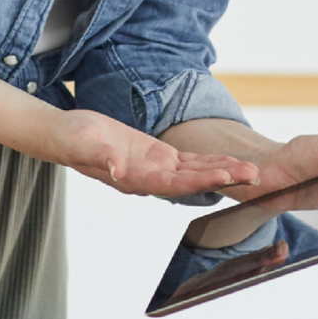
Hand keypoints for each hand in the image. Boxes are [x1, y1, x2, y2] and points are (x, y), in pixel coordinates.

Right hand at [45, 109, 259, 197]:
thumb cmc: (70, 140)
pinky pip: (188, 160)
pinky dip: (209, 160)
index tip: (226, 177)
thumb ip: (102, 158)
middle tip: (255, 176)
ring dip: (223, 171)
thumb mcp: (84, 145)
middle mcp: (150, 179)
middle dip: (224, 178)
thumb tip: (119, 170)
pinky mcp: (156, 155)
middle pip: (194, 181)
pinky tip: (228, 161)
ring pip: (196, 172)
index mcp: (135, 179)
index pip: (175, 183)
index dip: (201, 180)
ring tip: (252, 171)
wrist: (62, 134)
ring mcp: (155, 168)